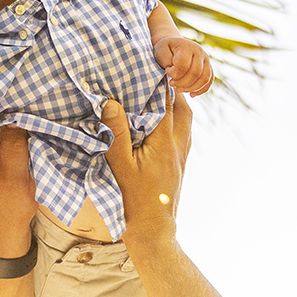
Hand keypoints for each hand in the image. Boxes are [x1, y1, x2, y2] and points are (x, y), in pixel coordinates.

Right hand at [101, 89, 191, 240]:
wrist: (153, 233)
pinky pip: (182, 135)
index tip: (148, 63)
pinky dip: (173, 122)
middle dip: (170, 89)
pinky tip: (159, 124)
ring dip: (174, 106)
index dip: (158, 81)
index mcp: (164, 142)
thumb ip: (116, 132)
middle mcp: (178, 146)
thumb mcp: (119, 165)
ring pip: (185, 122)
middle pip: (182, 108)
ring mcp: (181, 157)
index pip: (166, 102)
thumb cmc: (133, 200)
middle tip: (154, 74)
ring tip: (157, 95)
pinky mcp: (178, 167)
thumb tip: (111, 101)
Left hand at [153, 37, 212, 96]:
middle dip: (182, 83)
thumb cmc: (165, 49)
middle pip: (196, 73)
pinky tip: (191, 94)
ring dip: (191, 88)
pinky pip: (209, 81)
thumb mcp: (161, 51)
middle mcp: (199, 52)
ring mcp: (206, 59)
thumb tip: (175, 74)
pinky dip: (201, 90)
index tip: (167, 72)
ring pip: (204, 78)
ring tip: (179, 89)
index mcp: (187, 46)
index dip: (174, 74)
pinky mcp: (208, 67)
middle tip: (172, 84)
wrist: (173, 44)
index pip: (183, 65)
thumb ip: (167, 62)